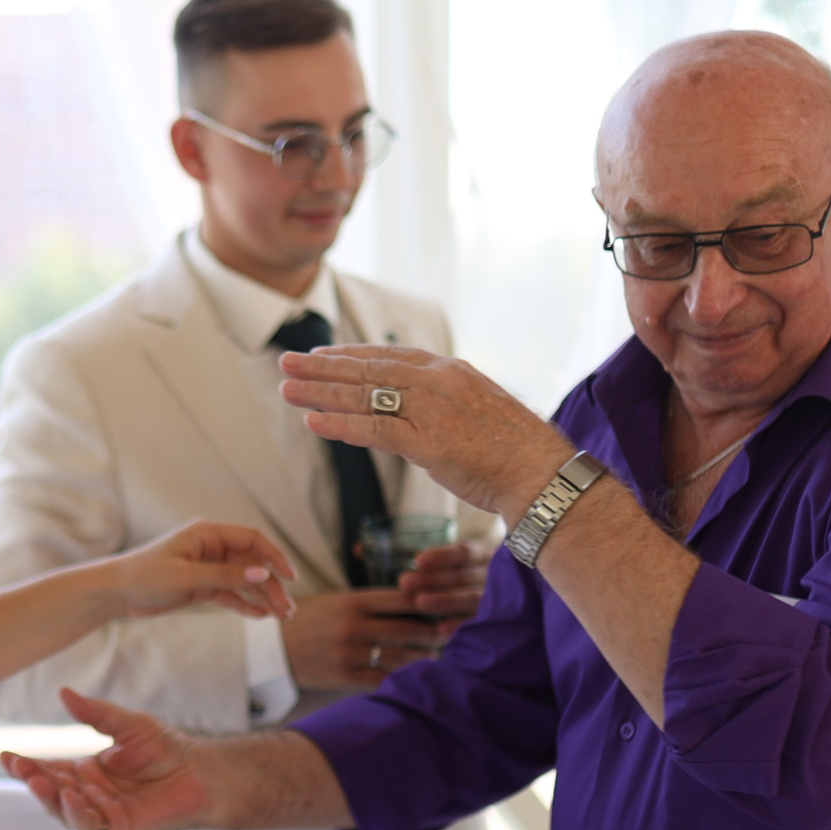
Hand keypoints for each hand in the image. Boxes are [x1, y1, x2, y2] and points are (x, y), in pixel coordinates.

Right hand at [0, 688, 212, 829]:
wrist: (201, 772)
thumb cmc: (166, 749)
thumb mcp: (127, 725)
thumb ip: (95, 714)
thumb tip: (64, 693)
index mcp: (86, 771)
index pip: (49, 769)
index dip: (27, 765)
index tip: (5, 754)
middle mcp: (89, 794)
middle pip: (52, 790)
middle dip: (32, 779)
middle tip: (17, 765)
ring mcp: (103, 812)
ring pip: (65, 810)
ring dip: (49, 798)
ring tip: (37, 781)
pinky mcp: (120, 827)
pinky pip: (92, 825)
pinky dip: (78, 815)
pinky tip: (72, 799)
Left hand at [105, 518, 297, 619]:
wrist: (116, 593)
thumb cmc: (145, 577)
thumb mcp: (187, 577)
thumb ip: (226, 576)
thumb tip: (264, 574)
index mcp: (208, 533)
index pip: (252, 540)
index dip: (275, 556)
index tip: (290, 578)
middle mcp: (211, 547)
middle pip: (253, 563)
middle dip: (272, 585)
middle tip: (287, 609)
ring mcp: (208, 567)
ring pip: (244, 581)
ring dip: (263, 597)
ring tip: (281, 616)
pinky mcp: (202, 586)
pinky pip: (231, 594)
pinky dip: (246, 604)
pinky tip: (261, 616)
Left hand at [278, 344, 572, 519]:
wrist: (543, 473)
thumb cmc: (516, 451)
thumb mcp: (478, 411)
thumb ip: (444, 405)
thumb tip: (417, 413)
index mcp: (450, 371)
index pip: (389, 356)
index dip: (350, 356)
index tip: (321, 356)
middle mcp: (437, 382)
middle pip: (368, 370)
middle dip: (323, 368)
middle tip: (286, 362)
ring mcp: (433, 410)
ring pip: (364, 396)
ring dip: (320, 392)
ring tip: (286, 387)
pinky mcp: (429, 442)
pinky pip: (374, 430)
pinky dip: (340, 426)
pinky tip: (312, 423)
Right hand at [281, 588, 445, 690]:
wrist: (272, 648)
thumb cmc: (310, 621)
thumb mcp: (337, 602)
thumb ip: (372, 604)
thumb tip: (415, 604)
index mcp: (353, 601)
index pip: (402, 599)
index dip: (429, 603)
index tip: (445, 608)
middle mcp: (353, 626)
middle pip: (409, 630)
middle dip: (434, 634)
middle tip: (450, 637)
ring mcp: (348, 653)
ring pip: (400, 658)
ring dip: (423, 659)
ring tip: (437, 659)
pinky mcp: (343, 677)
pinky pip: (381, 680)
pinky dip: (401, 680)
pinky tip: (414, 680)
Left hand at [396, 540, 493, 620]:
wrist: (506, 602)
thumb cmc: (466, 578)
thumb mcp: (459, 564)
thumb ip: (441, 562)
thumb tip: (415, 566)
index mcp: (484, 556)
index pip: (464, 552)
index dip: (441, 556)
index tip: (417, 561)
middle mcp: (495, 575)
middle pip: (463, 576)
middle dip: (432, 579)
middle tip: (404, 583)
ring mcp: (498, 598)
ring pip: (472, 597)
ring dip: (445, 600)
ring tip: (420, 602)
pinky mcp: (497, 620)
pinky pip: (478, 622)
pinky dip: (459, 624)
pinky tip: (439, 628)